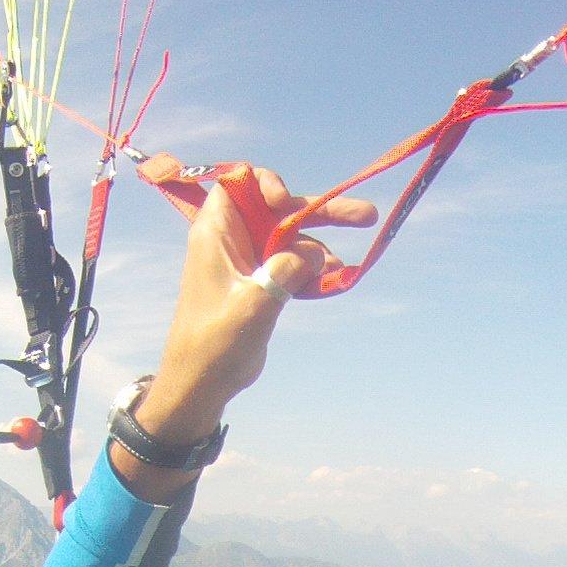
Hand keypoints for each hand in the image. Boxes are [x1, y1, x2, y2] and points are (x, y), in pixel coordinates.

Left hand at [112, 165, 375, 497]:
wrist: (201, 383)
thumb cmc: (214, 344)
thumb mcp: (253, 304)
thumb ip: (286, 271)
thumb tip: (317, 252)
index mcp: (218, 233)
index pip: (239, 183)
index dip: (266, 184)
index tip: (284, 204)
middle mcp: (233, 240)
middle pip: (280, 208)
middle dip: (319, 209)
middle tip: (365, 215)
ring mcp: (249, 261)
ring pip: (291, 237)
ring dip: (321, 245)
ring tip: (342, 268)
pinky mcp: (261, 282)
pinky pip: (292, 263)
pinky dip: (312, 269)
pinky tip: (335, 279)